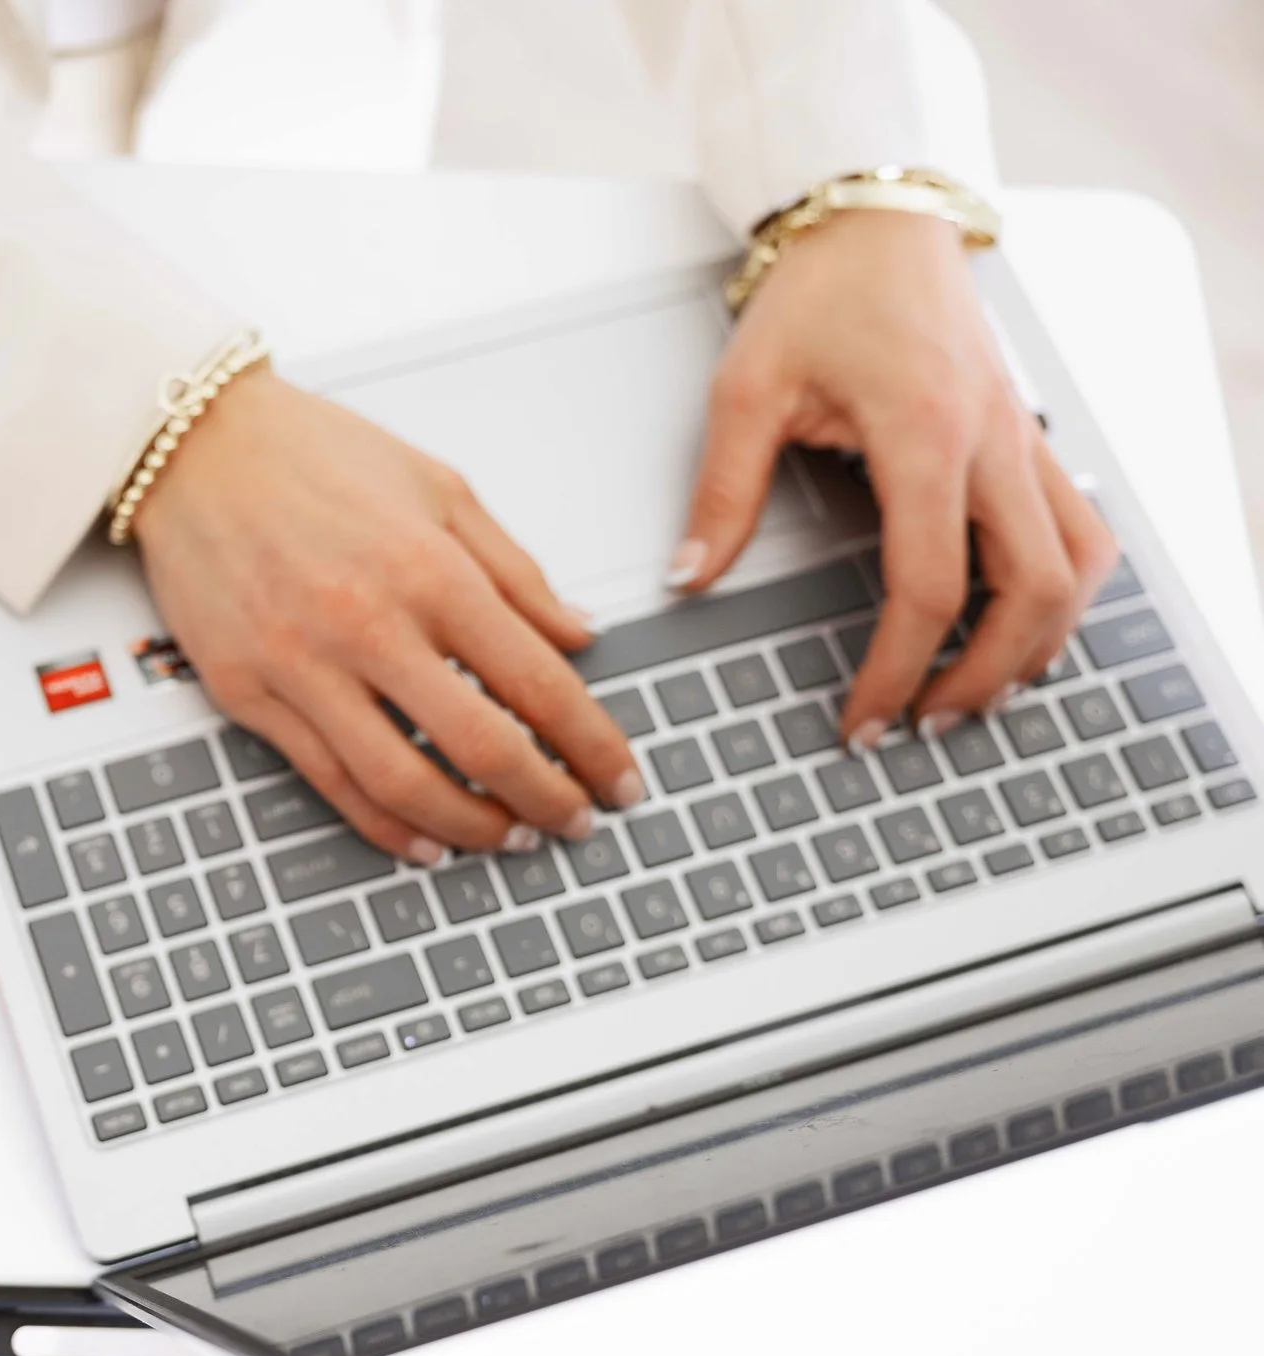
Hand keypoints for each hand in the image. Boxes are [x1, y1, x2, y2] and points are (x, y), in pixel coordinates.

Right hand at [132, 365, 642, 859]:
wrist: (194, 446)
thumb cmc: (312, 454)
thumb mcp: (440, 488)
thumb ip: (515, 571)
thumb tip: (579, 637)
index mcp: (429, 568)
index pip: (538, 681)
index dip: (591, 743)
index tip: (617, 776)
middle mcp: (367, 622)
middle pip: (481, 745)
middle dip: (544, 799)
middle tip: (574, 821)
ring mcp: (301, 665)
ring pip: (402, 781)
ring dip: (468, 826)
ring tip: (506, 838)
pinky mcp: (247, 691)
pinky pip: (327, 780)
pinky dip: (384, 824)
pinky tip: (422, 840)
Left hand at [672, 210, 1116, 745]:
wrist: (878, 218)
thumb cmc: (822, 290)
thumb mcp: (748, 389)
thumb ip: (722, 492)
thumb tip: (690, 576)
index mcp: (926, 433)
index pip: (929, 586)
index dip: (898, 669)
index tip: (864, 719)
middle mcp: (996, 441)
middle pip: (1032, 592)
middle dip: (983, 675)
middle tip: (924, 724)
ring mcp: (1024, 438)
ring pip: (1077, 565)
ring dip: (1039, 640)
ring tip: (976, 690)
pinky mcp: (1029, 436)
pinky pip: (1079, 528)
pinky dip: (1060, 589)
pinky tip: (1020, 623)